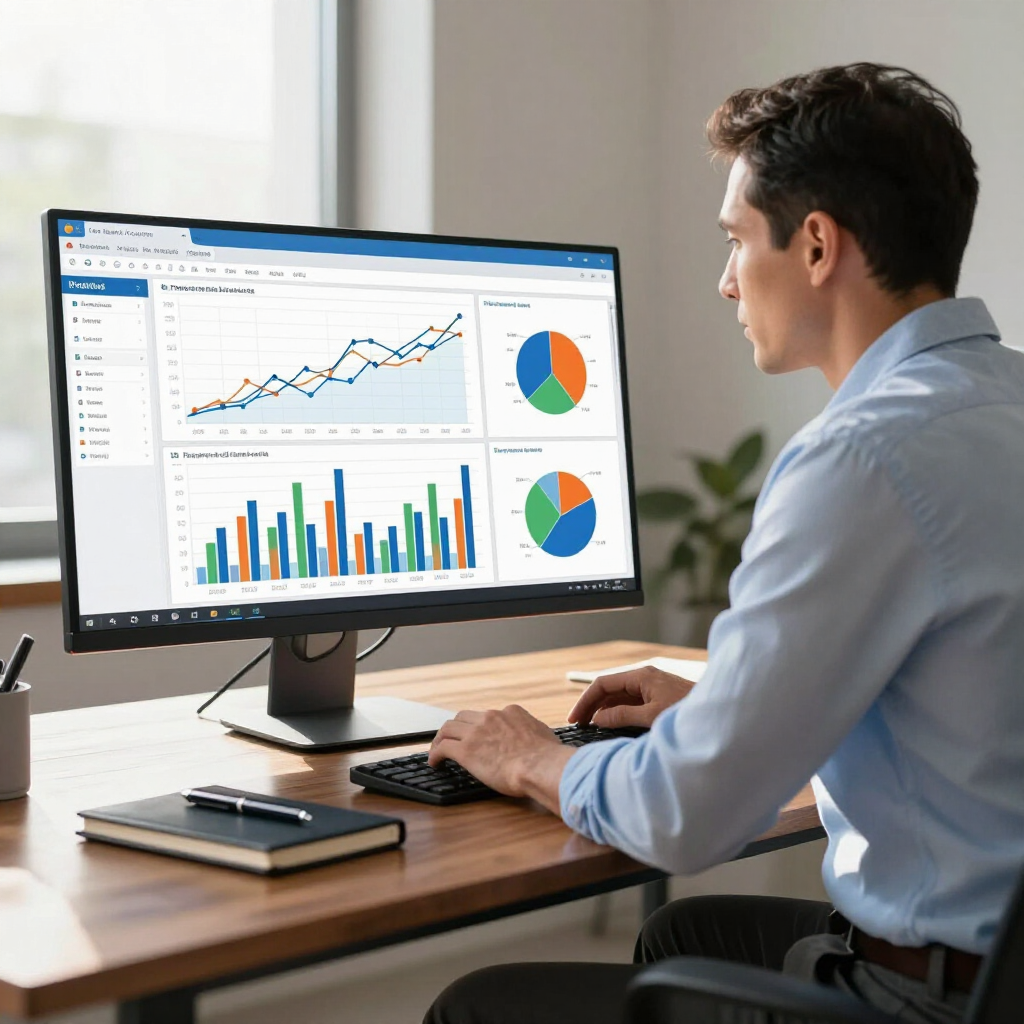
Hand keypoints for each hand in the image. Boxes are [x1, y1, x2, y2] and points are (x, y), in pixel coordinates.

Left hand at [427, 706, 573, 812]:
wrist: (540, 766)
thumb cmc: (547, 757)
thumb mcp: (544, 734)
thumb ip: (534, 732)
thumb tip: (537, 737)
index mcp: (510, 712)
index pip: (488, 715)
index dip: (479, 726)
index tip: (477, 736)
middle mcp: (491, 717)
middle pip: (464, 717)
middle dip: (456, 728)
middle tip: (452, 739)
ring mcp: (476, 732)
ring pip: (448, 728)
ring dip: (440, 739)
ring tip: (437, 750)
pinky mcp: (465, 750)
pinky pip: (442, 747)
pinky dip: (435, 754)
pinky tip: (435, 763)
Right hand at [568, 666, 697, 729]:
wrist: (720, 715)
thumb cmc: (689, 714)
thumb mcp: (651, 717)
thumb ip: (622, 716)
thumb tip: (599, 719)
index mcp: (641, 676)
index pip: (603, 683)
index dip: (586, 701)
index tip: (575, 718)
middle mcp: (645, 678)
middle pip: (610, 689)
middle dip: (593, 706)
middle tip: (580, 725)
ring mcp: (653, 688)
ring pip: (620, 697)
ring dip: (605, 711)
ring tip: (592, 728)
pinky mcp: (659, 698)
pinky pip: (632, 703)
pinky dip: (619, 713)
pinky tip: (614, 726)